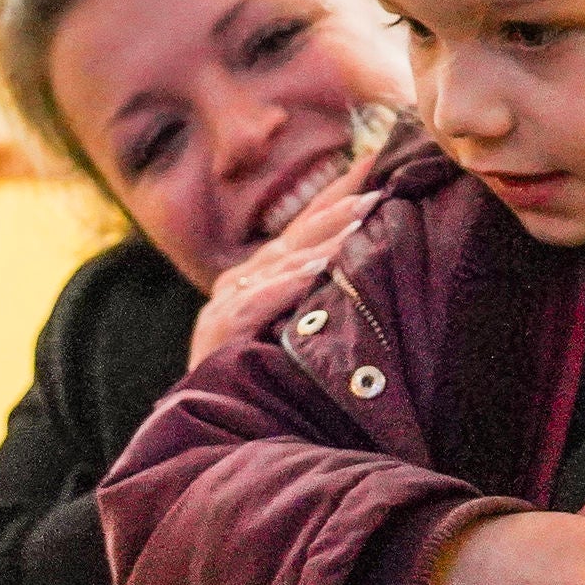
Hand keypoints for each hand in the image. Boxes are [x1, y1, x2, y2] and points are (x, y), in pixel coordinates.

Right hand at [188, 156, 382, 368]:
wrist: (206, 420)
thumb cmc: (252, 381)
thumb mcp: (286, 333)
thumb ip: (312, 305)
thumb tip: (363, 279)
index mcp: (257, 278)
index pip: (302, 228)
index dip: (335, 195)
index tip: (372, 165)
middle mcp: (241, 280)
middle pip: (297, 234)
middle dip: (338, 206)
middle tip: (377, 184)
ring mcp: (228, 301)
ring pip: (285, 262)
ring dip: (325, 239)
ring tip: (362, 218)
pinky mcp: (222, 326)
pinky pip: (261, 299)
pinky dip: (290, 284)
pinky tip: (317, 270)